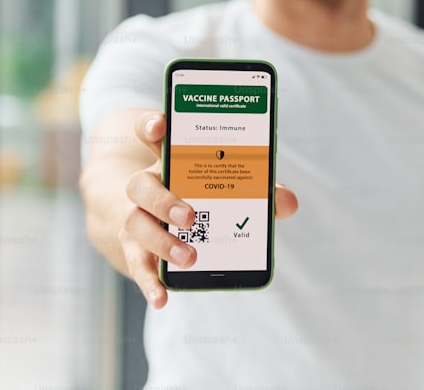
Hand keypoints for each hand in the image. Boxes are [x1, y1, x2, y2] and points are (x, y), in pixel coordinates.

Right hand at [121, 112, 297, 308]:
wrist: (156, 218)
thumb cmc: (200, 193)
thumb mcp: (227, 185)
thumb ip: (260, 190)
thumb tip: (287, 202)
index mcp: (169, 160)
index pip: (153, 135)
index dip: (152, 127)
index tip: (161, 125)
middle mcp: (147, 186)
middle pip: (141, 186)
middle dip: (164, 201)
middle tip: (190, 217)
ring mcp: (136, 217)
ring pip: (136, 224)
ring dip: (162, 242)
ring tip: (189, 257)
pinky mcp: (135, 249)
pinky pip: (137, 265)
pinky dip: (150, 282)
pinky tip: (164, 297)